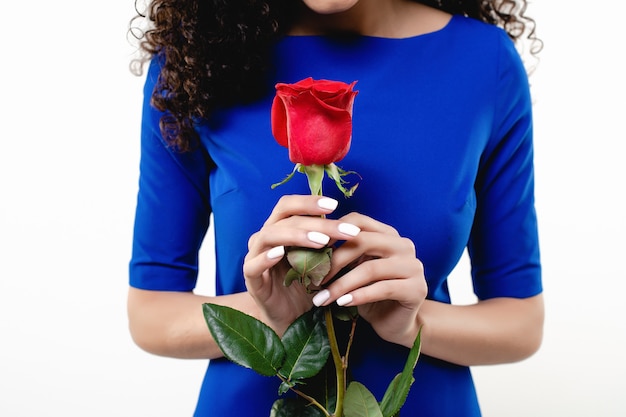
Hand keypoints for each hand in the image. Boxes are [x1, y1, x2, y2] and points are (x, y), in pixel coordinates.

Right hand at [243, 195, 361, 335]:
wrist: (289, 319)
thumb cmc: (305, 286)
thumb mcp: (320, 262)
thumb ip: (328, 244)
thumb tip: (352, 227)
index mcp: (280, 228)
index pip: (290, 206)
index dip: (309, 202)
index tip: (335, 205)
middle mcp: (264, 237)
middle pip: (286, 219)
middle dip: (317, 222)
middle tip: (343, 230)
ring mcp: (254, 256)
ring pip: (269, 235)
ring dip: (296, 235)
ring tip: (321, 241)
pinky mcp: (250, 279)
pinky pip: (254, 264)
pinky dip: (266, 257)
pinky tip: (280, 254)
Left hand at [312, 213, 427, 347]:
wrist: (394, 323)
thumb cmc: (368, 293)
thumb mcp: (352, 269)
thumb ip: (341, 255)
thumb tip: (304, 247)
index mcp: (387, 234)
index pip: (358, 221)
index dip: (332, 231)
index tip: (310, 248)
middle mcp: (403, 245)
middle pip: (363, 242)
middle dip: (334, 260)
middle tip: (312, 278)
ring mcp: (413, 266)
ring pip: (370, 268)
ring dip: (341, 284)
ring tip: (322, 298)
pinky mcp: (416, 289)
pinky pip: (382, 289)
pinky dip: (358, 296)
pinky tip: (342, 303)